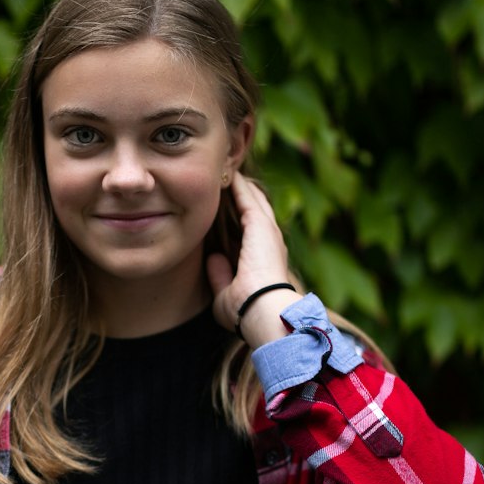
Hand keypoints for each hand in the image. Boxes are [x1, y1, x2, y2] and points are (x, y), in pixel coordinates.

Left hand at [207, 173, 293, 347]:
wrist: (262, 311)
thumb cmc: (245, 312)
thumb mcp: (225, 293)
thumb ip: (220, 274)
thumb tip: (213, 258)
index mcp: (263, 260)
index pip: (251, 232)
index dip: (238, 218)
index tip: (222, 207)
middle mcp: (270, 243)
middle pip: (256, 211)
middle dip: (241, 196)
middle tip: (224, 181)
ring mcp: (268, 232)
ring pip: (253, 200)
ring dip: (239, 186)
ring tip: (224, 172)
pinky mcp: (261, 225)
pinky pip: (248, 198)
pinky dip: (237, 186)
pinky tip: (226, 174)